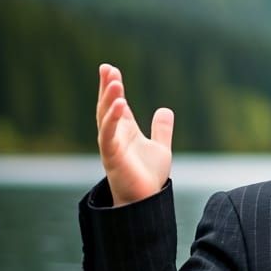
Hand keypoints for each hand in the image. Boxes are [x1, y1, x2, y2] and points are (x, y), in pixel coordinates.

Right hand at [96, 63, 173, 205]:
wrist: (145, 202)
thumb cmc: (148, 177)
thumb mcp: (160, 148)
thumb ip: (162, 129)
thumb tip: (165, 109)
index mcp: (125, 132)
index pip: (117, 104)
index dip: (114, 87)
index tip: (111, 69)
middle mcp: (115, 136)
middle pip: (107, 106)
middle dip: (106, 87)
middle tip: (106, 68)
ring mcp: (111, 145)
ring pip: (105, 118)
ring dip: (108, 98)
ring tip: (114, 80)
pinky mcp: (112, 157)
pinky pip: (108, 135)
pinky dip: (112, 119)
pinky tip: (119, 104)